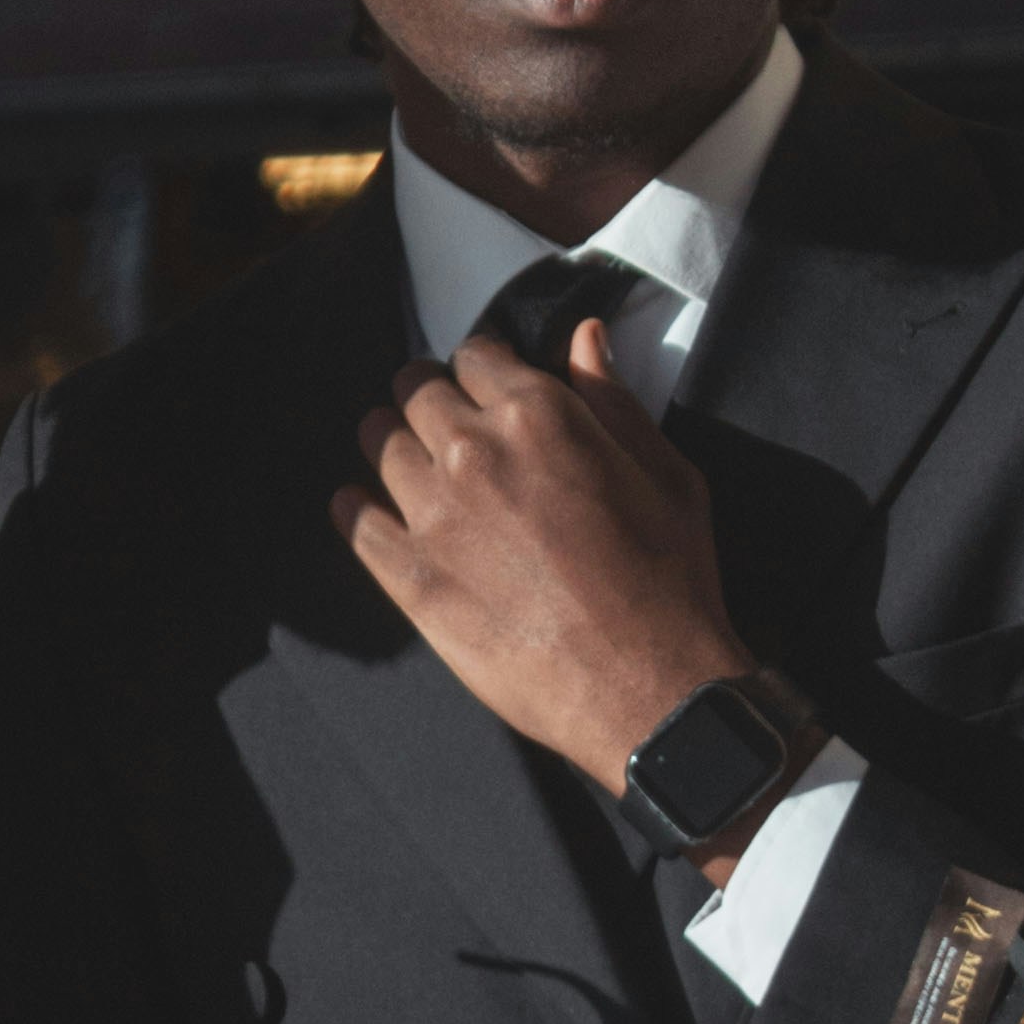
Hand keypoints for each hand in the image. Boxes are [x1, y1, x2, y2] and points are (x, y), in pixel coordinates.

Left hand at [333, 316, 750, 799]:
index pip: (475, 355)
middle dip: (431, 398)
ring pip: (379, 443)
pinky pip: (355, 522)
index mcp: (537, 414)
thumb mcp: (664, 472)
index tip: (484, 387)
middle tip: (445, 422)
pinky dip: (353, 509)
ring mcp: (433, 515)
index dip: (481, 368)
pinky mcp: (410, 577)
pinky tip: (361, 509)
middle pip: (415, 391)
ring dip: (393, 444)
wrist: (648, 685)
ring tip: (410, 462)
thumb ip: (611, 399)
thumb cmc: (669, 580)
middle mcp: (473, 451)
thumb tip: (584, 338)